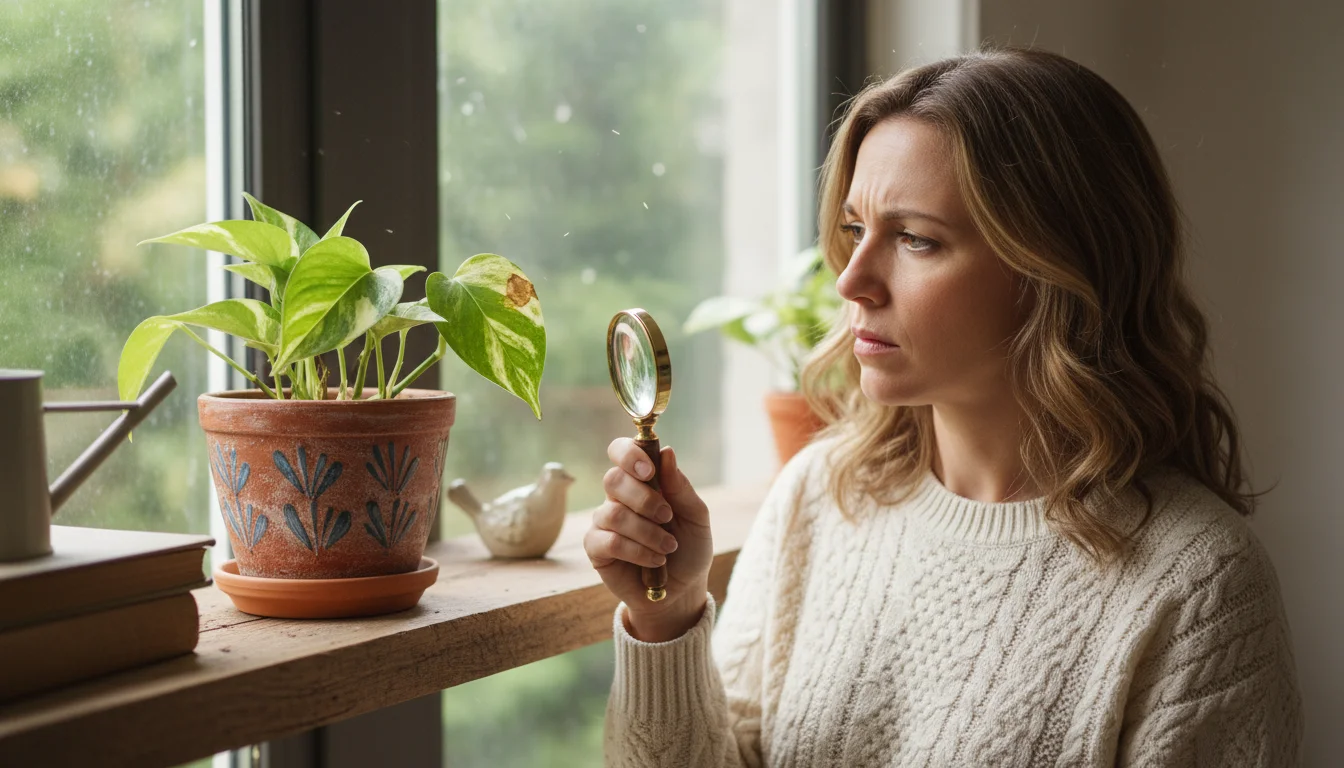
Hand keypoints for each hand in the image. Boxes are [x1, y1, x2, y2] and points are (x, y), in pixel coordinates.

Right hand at [585, 438, 712, 641]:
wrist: (681, 590)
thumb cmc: (689, 549)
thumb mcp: (696, 518)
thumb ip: (681, 488)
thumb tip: (667, 452)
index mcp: (642, 481)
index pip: (621, 451)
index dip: (629, 455)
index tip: (649, 471)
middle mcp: (619, 497)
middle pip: (613, 479)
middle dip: (644, 499)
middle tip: (667, 516)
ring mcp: (604, 522)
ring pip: (613, 513)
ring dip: (647, 532)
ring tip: (668, 547)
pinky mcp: (596, 548)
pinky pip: (609, 541)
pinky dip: (637, 551)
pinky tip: (655, 562)